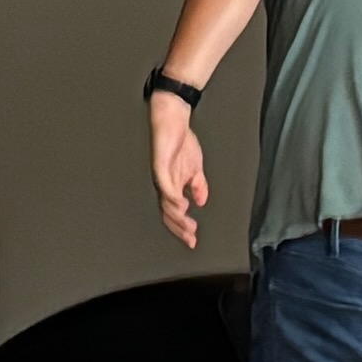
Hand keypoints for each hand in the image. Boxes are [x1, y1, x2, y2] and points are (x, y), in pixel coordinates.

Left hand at [148, 97, 208, 248]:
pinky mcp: (159, 165)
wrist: (173, 120)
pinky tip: (181, 204)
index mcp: (172, 186)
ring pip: (165, 202)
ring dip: (177, 216)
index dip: (182, 228)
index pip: (174, 213)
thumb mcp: (195, 168)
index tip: (193, 240)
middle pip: (167, 213)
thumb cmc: (180, 142)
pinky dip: (172, 197)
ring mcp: (161, 175)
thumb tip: (201, 202)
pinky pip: (164, 184)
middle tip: (190, 238)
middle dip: (179, 228)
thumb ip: (198, 186)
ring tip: (187, 224)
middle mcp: (164, 184)